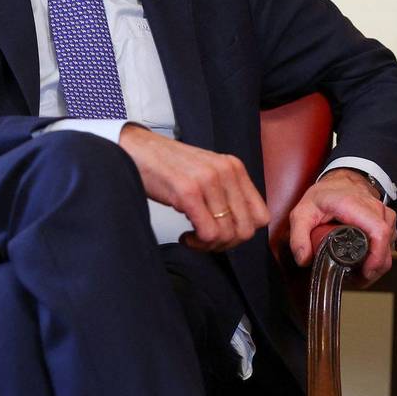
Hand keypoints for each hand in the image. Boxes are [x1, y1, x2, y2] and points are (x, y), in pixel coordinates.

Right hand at [119, 124, 269, 251]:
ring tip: (193, 237)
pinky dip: (197, 243)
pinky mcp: (188, 192)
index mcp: (234, 167)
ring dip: (209, 245)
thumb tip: (239, 227)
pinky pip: (208, 232)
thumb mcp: (207, 173)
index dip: (244, 233)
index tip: (224, 234)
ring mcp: (208, 181)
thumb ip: (226, 192)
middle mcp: (226, 172)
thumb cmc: (167, 165)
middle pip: (247, 229)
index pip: (261, 215)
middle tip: (206, 241)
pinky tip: (185, 236)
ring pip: (228, 234)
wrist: (135, 150)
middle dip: (226, 244)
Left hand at [288, 168, 396, 283]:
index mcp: (354, 206)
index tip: (366, 271)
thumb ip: (298, 236)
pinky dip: (380, 256)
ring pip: (390, 246)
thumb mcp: (302, 212)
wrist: (341, 180)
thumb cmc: (324, 195)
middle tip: (356, 279)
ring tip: (358, 272)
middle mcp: (374, 209)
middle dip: (374, 268)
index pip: (378, 232)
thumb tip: (304, 259)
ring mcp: (383, 214)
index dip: (377, 256)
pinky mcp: (387, 221)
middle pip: (386, 244)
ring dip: (377, 264)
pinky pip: (389, 243)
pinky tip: (366, 263)